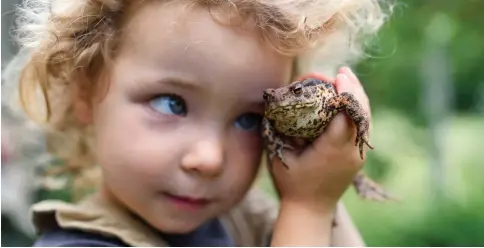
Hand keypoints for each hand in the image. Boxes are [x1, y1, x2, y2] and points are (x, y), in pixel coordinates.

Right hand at [269, 66, 371, 211]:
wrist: (309, 210)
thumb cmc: (290, 182)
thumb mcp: (280, 154)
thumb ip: (280, 128)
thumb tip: (278, 99)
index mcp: (332, 150)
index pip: (346, 115)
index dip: (344, 92)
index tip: (337, 75)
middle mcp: (350, 152)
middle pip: (360, 113)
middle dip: (353, 89)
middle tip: (342, 71)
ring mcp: (357, 155)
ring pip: (365, 119)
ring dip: (357, 96)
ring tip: (347, 77)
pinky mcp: (357, 156)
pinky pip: (361, 126)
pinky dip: (356, 108)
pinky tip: (348, 97)